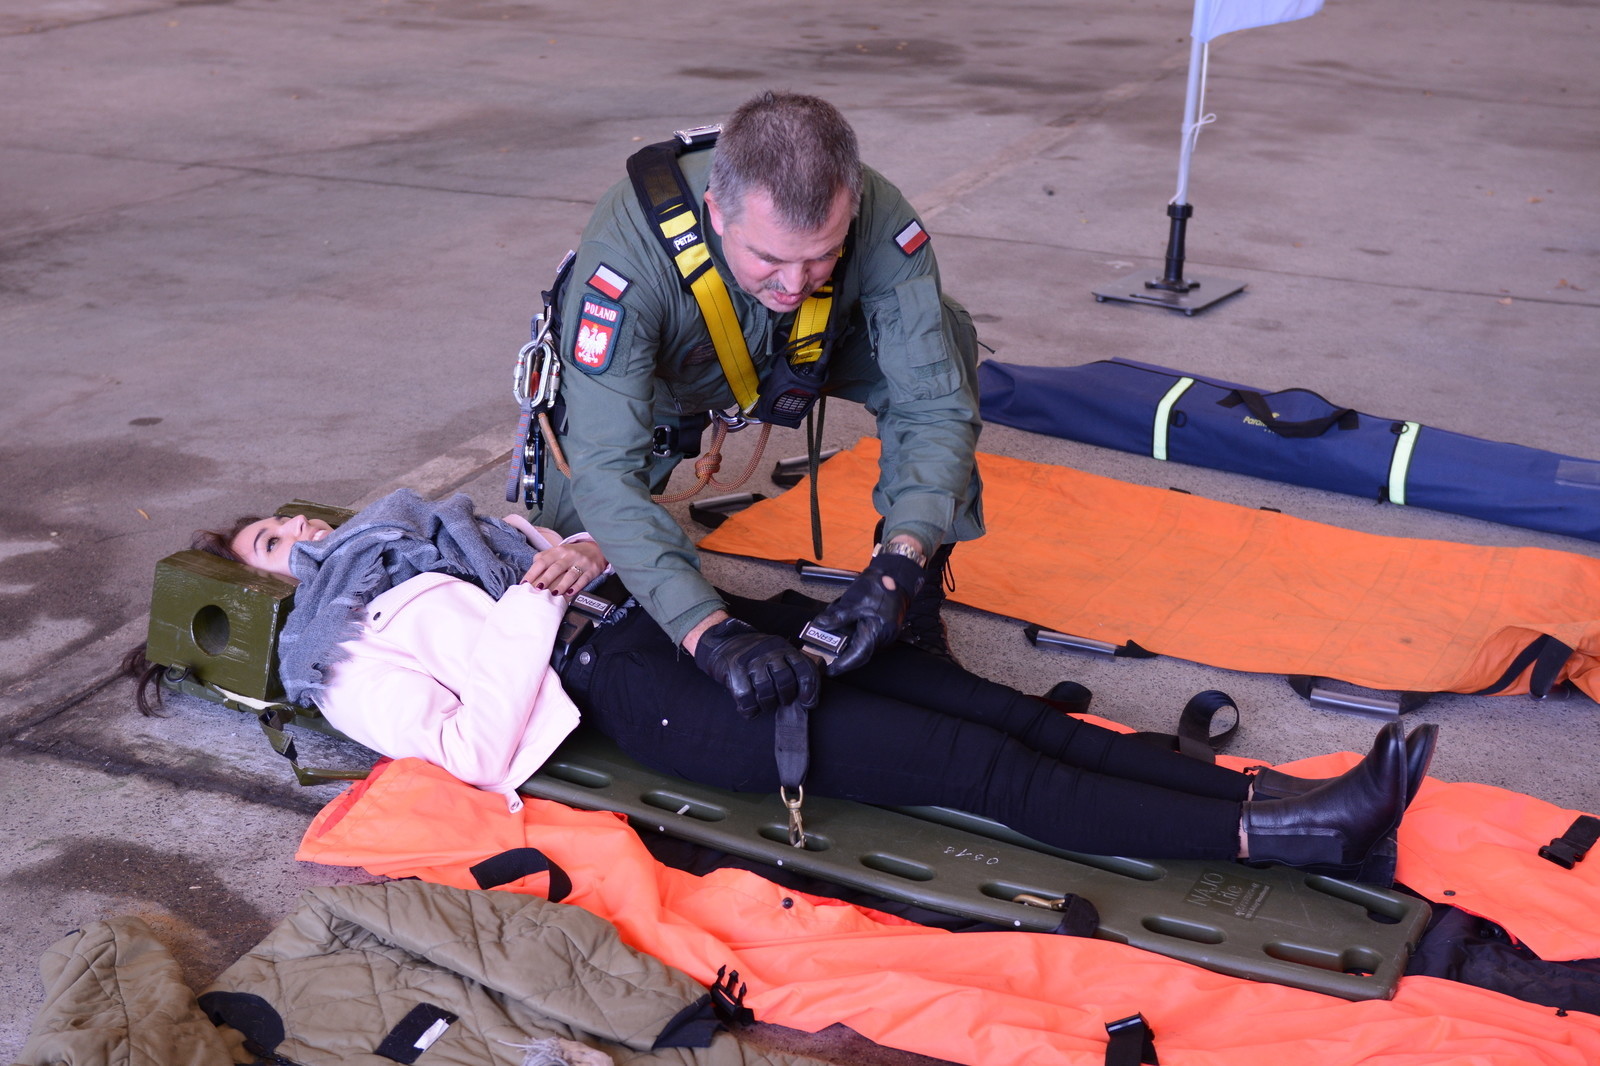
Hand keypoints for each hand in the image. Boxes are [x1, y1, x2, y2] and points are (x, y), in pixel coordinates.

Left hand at [521, 540, 606, 597]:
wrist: (597, 548)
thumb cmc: (573, 553)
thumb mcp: (559, 551)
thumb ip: (544, 558)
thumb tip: (531, 572)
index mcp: (558, 550)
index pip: (542, 561)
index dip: (533, 572)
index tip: (525, 583)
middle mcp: (570, 555)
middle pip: (556, 568)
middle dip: (546, 579)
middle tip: (538, 589)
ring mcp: (582, 562)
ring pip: (570, 574)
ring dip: (561, 585)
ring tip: (554, 594)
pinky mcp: (592, 570)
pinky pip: (584, 579)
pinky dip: (577, 586)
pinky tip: (570, 593)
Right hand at [692, 617, 819, 717]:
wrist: (724, 641)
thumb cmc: (756, 655)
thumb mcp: (778, 653)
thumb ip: (793, 670)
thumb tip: (808, 700)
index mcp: (784, 648)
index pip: (804, 668)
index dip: (810, 689)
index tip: (807, 703)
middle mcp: (769, 652)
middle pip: (785, 681)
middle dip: (786, 697)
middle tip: (781, 701)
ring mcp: (751, 661)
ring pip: (766, 691)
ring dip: (767, 704)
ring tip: (765, 704)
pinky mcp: (734, 670)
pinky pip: (746, 697)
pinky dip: (750, 709)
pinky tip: (750, 708)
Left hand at [811, 552, 924, 674]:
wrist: (897, 575)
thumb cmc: (879, 586)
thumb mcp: (853, 601)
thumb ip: (837, 616)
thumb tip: (820, 625)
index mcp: (877, 632)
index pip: (857, 655)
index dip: (842, 664)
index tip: (829, 669)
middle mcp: (883, 637)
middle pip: (859, 651)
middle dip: (841, 651)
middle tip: (824, 649)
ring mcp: (884, 633)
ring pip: (861, 643)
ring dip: (846, 638)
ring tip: (832, 629)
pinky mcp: (882, 627)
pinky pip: (866, 635)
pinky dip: (853, 631)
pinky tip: (843, 622)